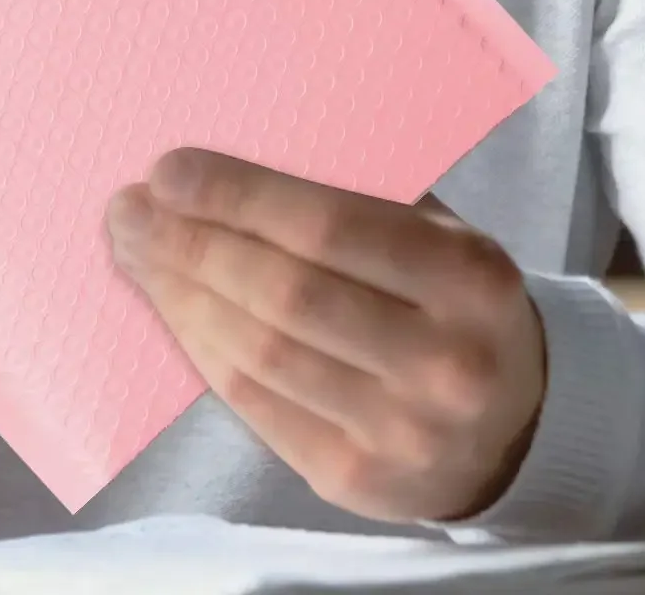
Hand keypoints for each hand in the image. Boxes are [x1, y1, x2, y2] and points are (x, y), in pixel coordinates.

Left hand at [106, 149, 545, 522]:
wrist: (516, 424)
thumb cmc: (451, 298)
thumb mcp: (438, 232)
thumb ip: (354, 198)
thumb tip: (220, 165)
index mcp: (467, 276)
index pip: (329, 227)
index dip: (237, 197)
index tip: (167, 170)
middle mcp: (443, 360)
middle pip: (282, 293)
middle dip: (189, 245)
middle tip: (128, 210)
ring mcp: (402, 431)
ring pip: (258, 353)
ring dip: (180, 296)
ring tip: (137, 253)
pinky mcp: (358, 480)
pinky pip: (255, 405)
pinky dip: (203, 348)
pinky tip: (175, 308)